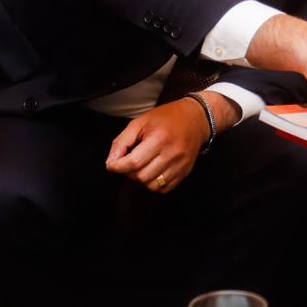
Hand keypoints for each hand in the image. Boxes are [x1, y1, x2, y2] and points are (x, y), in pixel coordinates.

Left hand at [105, 96, 226, 192]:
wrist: (196, 118)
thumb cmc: (166, 118)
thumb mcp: (140, 122)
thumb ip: (122, 141)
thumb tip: (110, 162)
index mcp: (159, 138)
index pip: (133, 162)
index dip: (117, 166)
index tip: (112, 164)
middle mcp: (172, 153)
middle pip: (141, 176)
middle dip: (129, 172)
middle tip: (130, 161)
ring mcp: (180, 164)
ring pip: (152, 185)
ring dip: (142, 178)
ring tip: (143, 165)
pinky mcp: (185, 171)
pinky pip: (164, 188)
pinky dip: (154, 184)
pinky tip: (153, 171)